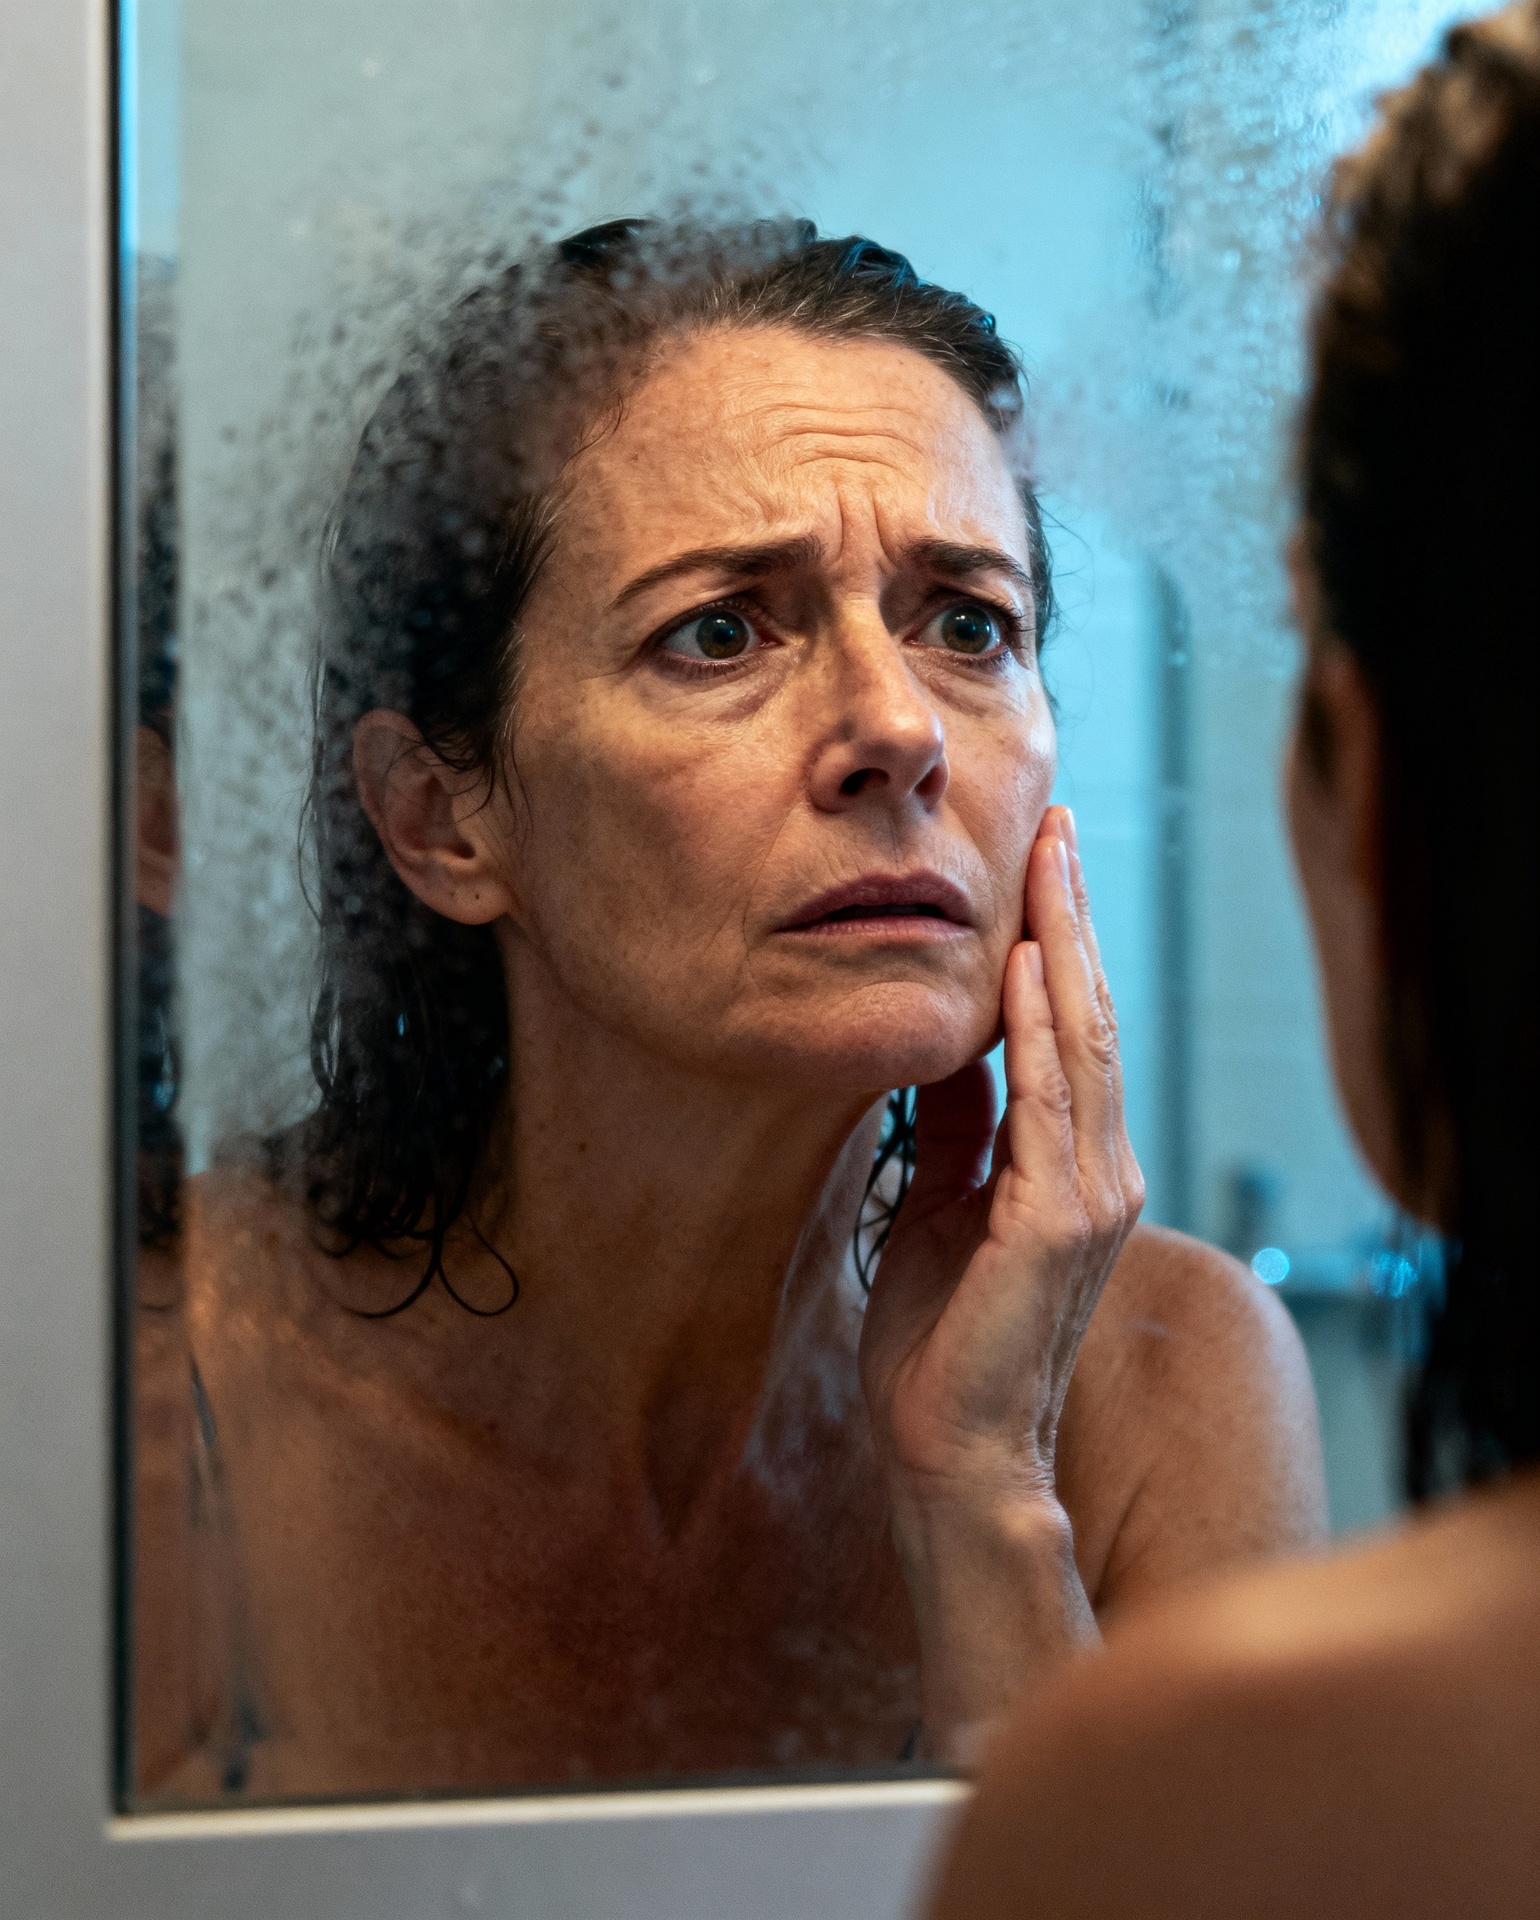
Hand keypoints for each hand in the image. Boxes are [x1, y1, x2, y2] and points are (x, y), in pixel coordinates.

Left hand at [858, 806, 1144, 1757]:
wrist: (944, 1446)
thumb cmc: (939, 1335)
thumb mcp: (937, 1201)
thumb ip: (956, 1127)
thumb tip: (951, 1047)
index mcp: (1068, 1166)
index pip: (1069, 1030)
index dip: (1058, 943)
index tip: (1039, 861)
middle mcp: (1097, 1171)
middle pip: (1087, 1017)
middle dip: (1069, 918)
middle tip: (1055, 825)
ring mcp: (1088, 1199)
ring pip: (1081, 1046)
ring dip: (1063, 949)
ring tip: (1047, 862)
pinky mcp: (1056, 1230)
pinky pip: (1049, 1109)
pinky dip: (1039, 1035)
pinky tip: (1025, 969)